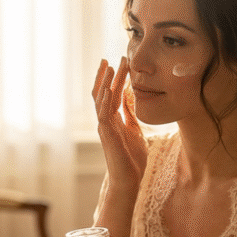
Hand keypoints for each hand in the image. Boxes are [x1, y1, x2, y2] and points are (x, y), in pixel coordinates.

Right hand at [93, 57, 146, 193]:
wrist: (129, 178)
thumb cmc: (133, 158)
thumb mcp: (135, 129)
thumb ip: (130, 113)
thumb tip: (131, 95)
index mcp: (113, 119)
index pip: (111, 94)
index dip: (114, 78)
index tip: (120, 63)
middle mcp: (105, 121)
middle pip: (103, 92)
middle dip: (107, 75)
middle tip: (112, 58)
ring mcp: (104, 126)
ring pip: (101, 99)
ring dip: (105, 82)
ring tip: (109, 66)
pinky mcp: (107, 134)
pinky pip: (104, 113)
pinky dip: (105, 99)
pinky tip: (109, 87)